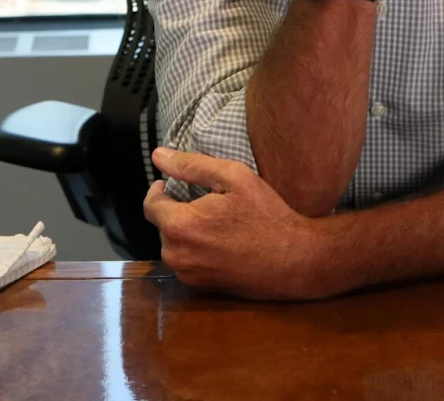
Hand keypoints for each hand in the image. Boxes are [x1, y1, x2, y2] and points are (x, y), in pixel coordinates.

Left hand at [144, 147, 331, 300]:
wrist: (293, 261)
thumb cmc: (266, 215)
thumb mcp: (233, 177)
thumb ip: (191, 165)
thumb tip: (158, 156)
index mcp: (179, 225)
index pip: (150, 204)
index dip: (160, 190)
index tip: (172, 183)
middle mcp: (176, 254)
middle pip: (162, 225)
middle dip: (177, 211)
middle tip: (206, 202)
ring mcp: (187, 274)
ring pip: (173, 244)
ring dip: (186, 231)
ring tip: (215, 222)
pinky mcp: (199, 287)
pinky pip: (186, 261)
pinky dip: (195, 249)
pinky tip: (220, 242)